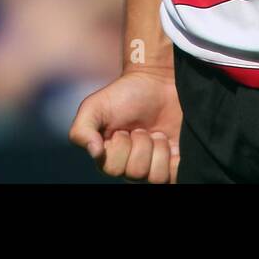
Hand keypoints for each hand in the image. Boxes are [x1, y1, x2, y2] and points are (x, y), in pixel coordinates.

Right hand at [69, 67, 182, 183]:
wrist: (156, 81)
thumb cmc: (123, 94)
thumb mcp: (95, 106)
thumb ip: (82, 130)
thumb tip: (95, 153)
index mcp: (109, 160)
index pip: (114, 169)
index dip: (121, 146)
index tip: (122, 128)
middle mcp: (130, 168)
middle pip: (136, 174)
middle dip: (140, 144)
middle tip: (140, 128)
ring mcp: (153, 167)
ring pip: (156, 178)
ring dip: (158, 149)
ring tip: (156, 133)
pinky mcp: (175, 164)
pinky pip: (175, 177)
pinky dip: (174, 159)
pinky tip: (169, 142)